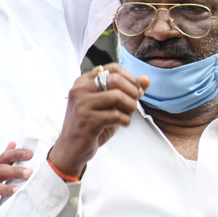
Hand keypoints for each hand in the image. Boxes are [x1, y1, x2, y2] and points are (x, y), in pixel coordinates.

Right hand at [0, 141, 32, 215]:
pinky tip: (2, 211)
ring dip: (6, 188)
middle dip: (15, 171)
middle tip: (30, 173)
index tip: (30, 154)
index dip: (16, 154)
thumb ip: (3, 158)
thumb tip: (13, 143)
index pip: (3, 158)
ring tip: (19, 191)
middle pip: (0, 171)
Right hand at [47, 63, 148, 179]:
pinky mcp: (87, 120)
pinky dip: (126, 120)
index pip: (112, 68)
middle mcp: (80, 90)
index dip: (130, 77)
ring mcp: (82, 105)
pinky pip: (116, 115)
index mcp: (83, 82)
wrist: (72, 148)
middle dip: (132, 91)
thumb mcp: (109, 105)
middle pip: (116, 79)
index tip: (136, 90)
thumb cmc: (91, 125)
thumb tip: (146, 79)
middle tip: (134, 104)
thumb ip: (126, 91)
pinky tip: (122, 124)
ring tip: (127, 115)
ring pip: (117, 96)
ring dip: (130, 107)